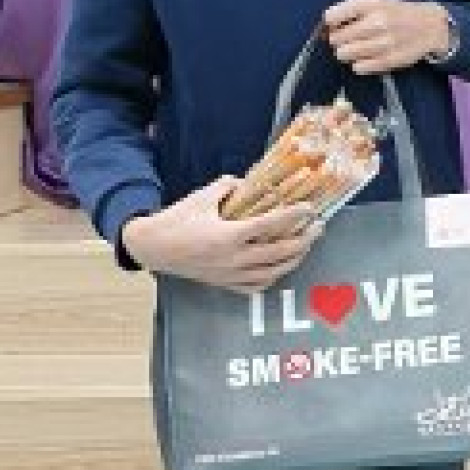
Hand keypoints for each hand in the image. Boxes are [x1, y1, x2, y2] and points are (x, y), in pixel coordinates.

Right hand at [120, 178, 317, 294]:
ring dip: (294, 260)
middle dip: (303, 240)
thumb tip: (249, 181)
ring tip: (305, 247)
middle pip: (279, 253)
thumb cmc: (176, 220)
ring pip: (273, 273)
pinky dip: (272, 278)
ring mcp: (230, 275)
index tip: (310, 209)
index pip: (270, 225)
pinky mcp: (224, 284)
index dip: (293, 216)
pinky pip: (255, 287)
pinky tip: (279, 268)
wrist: (152, 247)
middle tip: (317, 228)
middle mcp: (233, 258)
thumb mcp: (202, 197)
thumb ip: (228, 187)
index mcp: (228, 235)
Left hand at [324, 0, 450, 74]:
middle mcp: (376, 22)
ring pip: (344, 54)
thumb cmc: (394, 12)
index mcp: (369, 3)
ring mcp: (384, 42)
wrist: (428, 26)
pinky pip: (359, 67)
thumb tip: (324, 28)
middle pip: (336, 39)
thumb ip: (346, 9)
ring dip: (347, 52)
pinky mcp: (389, 60)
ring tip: (358, 47)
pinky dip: (359, 63)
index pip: (331, 17)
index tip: (337, 25)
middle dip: (338, 40)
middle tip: (349, 38)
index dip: (330, 23)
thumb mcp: (372, 0)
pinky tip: (367, 56)